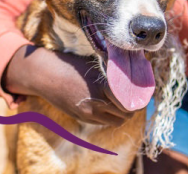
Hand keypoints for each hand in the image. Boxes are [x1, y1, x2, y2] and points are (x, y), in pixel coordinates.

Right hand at [3, 45, 136, 125]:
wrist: (45, 76)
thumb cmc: (71, 65)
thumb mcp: (95, 65)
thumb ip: (113, 72)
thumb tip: (135, 68)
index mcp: (102, 87)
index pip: (129, 102)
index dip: (139, 99)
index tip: (142, 94)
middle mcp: (96, 103)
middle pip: (126, 114)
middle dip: (132, 108)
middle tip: (135, 99)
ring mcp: (88, 113)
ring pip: (116, 121)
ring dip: (122, 114)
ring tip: (124, 104)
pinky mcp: (82, 117)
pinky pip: (103, 122)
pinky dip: (109, 116)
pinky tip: (109, 105)